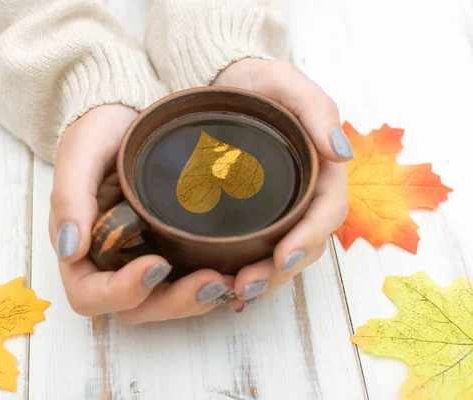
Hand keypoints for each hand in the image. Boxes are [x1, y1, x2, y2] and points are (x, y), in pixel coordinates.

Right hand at [49, 105, 238, 324]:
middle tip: (211, 280)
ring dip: (197, 299)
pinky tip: (235, 269)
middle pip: (135, 307)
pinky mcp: (173, 247)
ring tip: (230, 280)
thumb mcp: (82, 151)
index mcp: (82, 247)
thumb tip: (70, 250)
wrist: (133, 110)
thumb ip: (69, 197)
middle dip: (173, 302)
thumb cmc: (101, 129)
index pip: (89, 294)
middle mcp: (112, 261)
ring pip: (165, 300)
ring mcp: (144, 256)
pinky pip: (188, 279)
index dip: (121, 292)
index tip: (155, 264)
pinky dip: (210, 282)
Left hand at [212, 59, 350, 302]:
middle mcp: (302, 194)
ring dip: (264, 280)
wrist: (221, 86)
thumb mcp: (285, 82)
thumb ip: (315, 109)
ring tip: (236, 293)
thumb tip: (342, 152)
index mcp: (320, 169)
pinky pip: (255, 249)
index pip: (326, 212)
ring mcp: (277, 207)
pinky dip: (245, 270)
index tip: (283, 256)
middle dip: (280, 271)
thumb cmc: (256, 82)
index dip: (309, 237)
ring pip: (280, 254)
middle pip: (304, 243)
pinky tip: (226, 287)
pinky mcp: (250, 214)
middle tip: (247, 286)